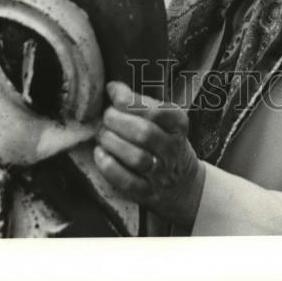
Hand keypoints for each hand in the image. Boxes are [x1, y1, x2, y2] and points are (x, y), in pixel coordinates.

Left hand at [93, 80, 205, 228]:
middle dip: (117, 121)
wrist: (181, 181)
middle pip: (144, 133)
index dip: (129, 100)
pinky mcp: (147, 192)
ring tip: (102, 134)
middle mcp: (172, 148)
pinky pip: (126, 181)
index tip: (112, 92)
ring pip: (136, 158)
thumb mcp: (163, 117)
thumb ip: (140, 102)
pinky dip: (109, 166)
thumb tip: (113, 88)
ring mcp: (161, 173)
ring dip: (112, 142)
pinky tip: (100, 154)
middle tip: (106, 116)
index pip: (156, 111)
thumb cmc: (164, 140)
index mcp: (178, 124)